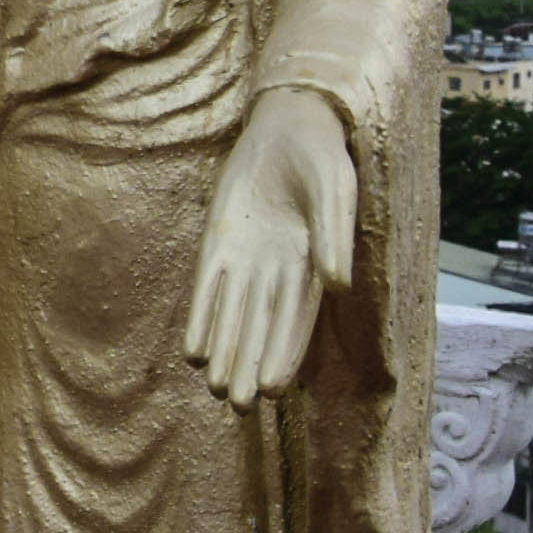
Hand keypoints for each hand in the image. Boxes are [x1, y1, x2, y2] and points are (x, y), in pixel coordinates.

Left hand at [186, 86, 352, 409]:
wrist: (288, 126)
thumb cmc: (321, 159)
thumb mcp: (334, 192)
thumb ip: (335, 238)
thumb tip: (338, 285)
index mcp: (313, 267)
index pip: (297, 322)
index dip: (285, 355)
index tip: (276, 389)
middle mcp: (278, 272)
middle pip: (262, 329)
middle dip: (251, 366)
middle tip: (240, 406)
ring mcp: (246, 260)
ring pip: (233, 317)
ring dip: (225, 353)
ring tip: (216, 390)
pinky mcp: (219, 243)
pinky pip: (209, 288)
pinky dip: (202, 319)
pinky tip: (194, 353)